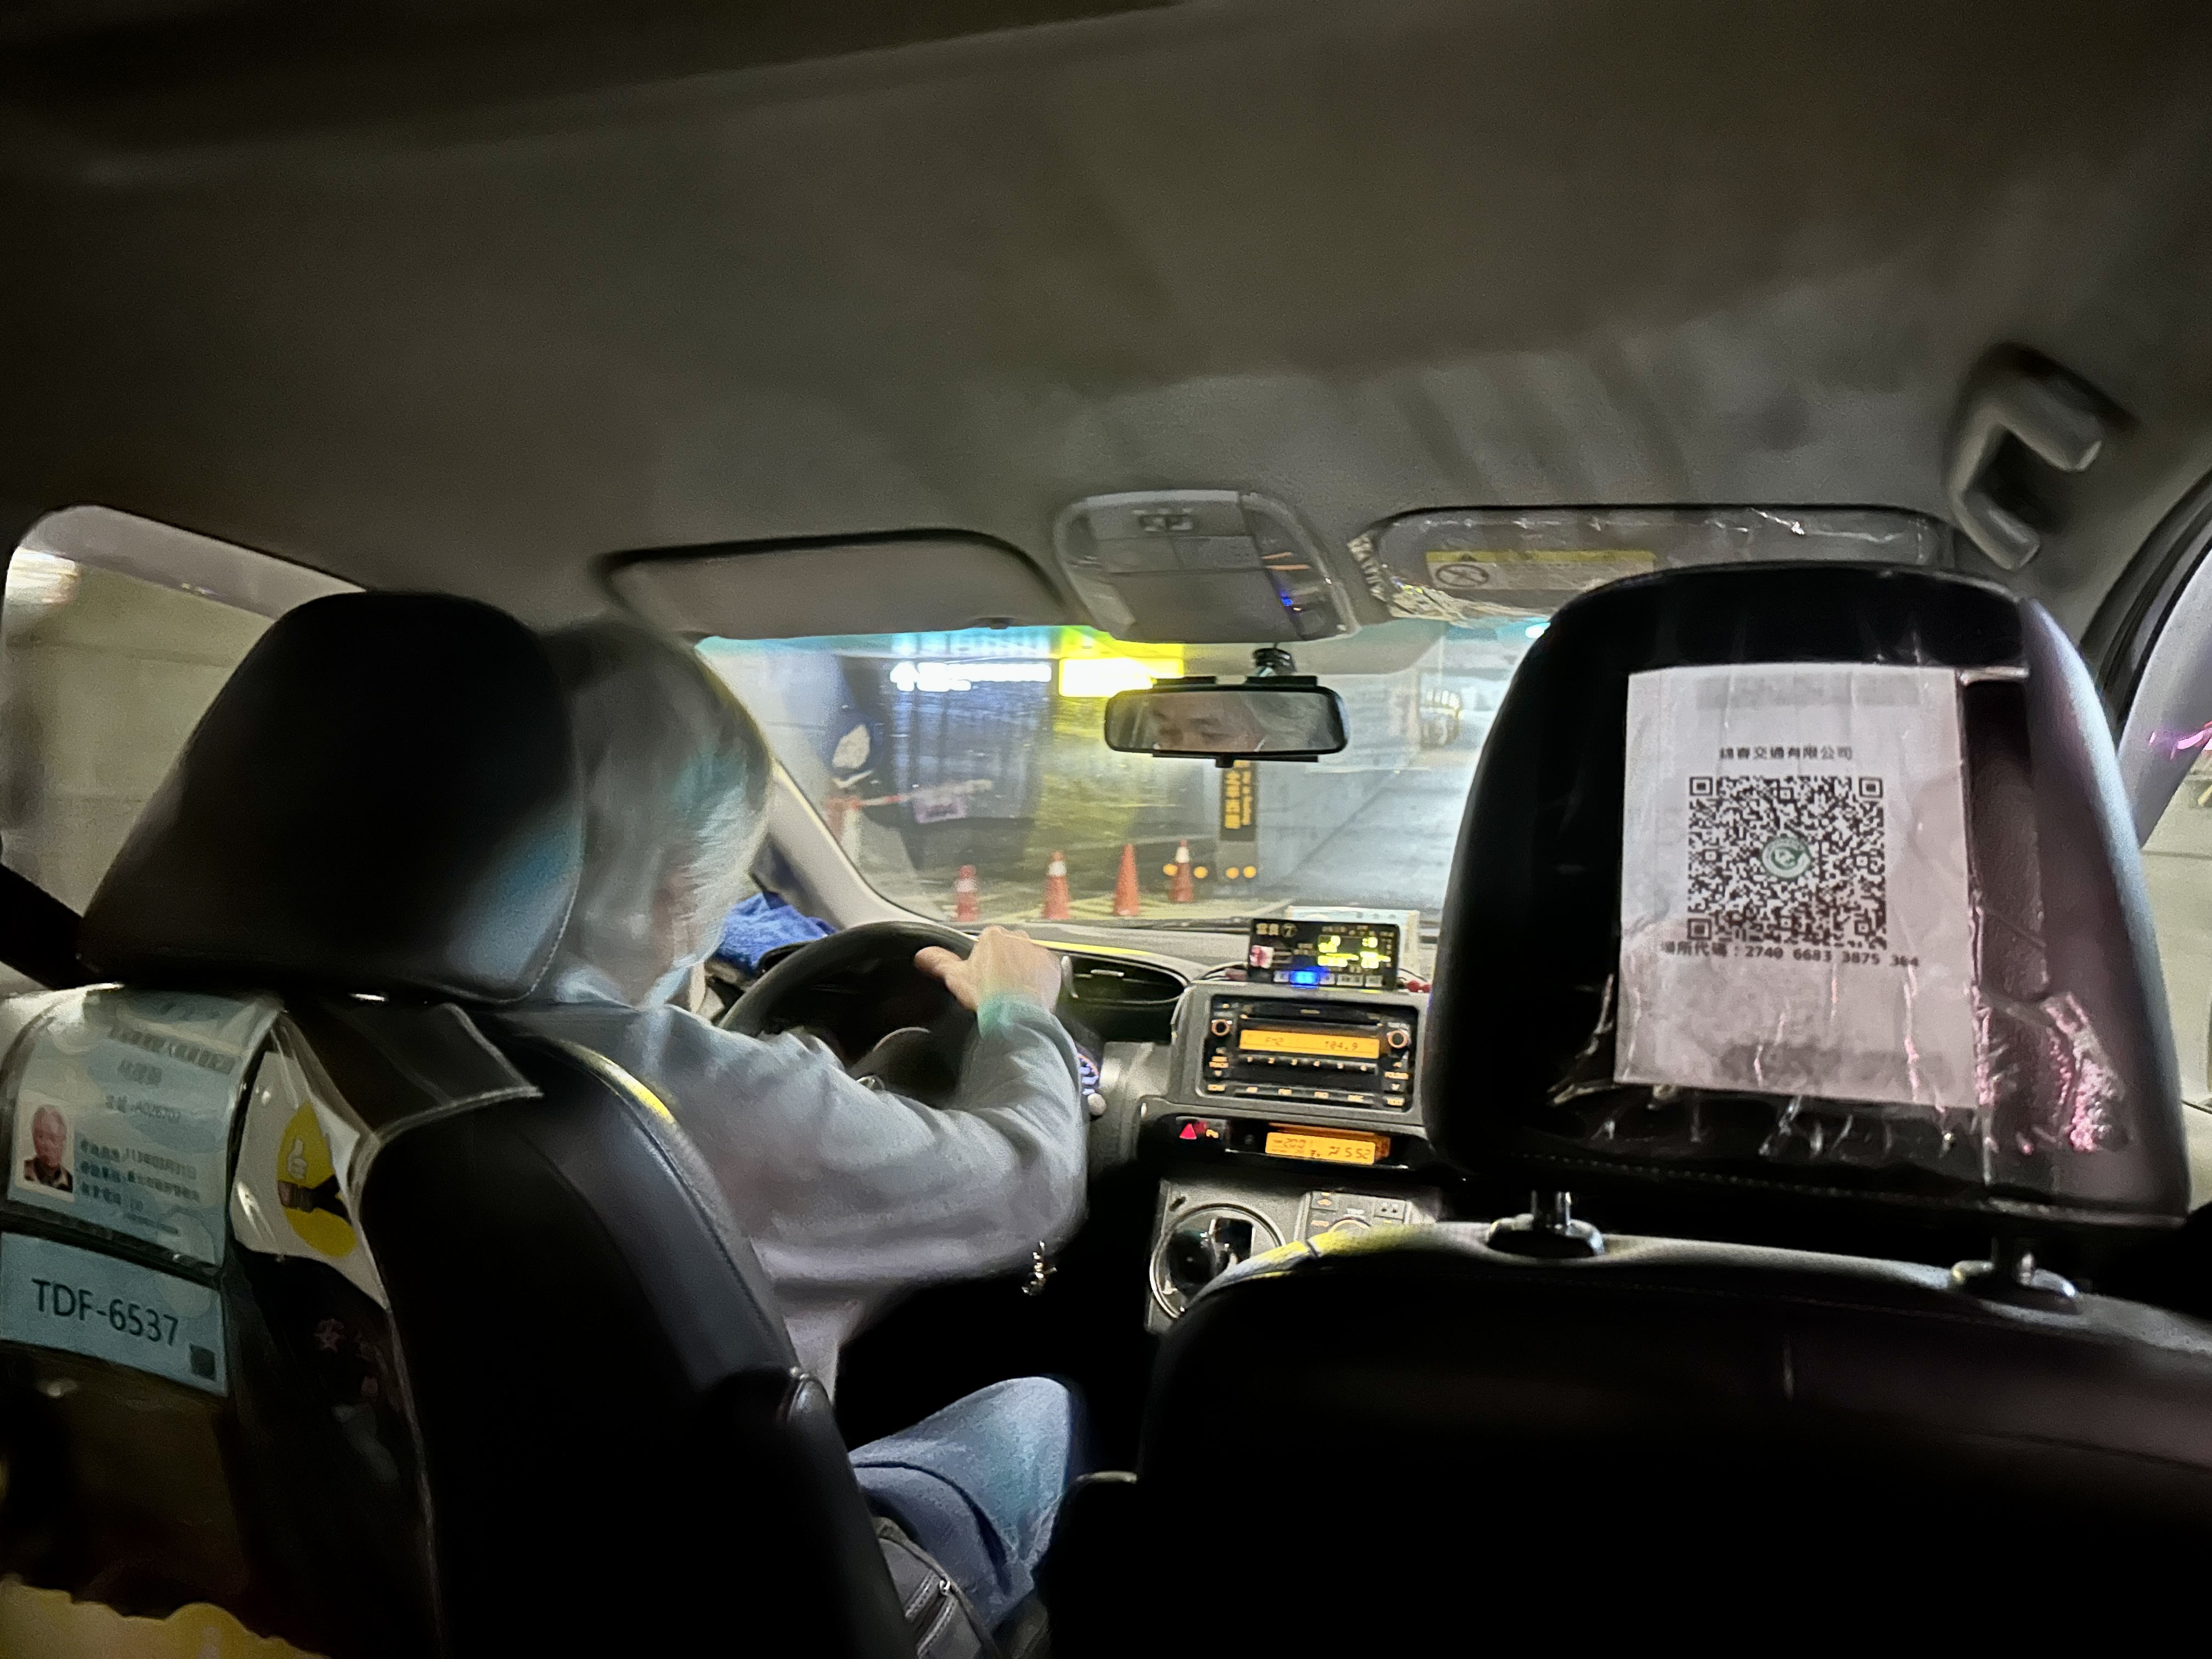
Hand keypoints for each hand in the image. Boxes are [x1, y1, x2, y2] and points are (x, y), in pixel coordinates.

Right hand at [917, 926, 1062, 1012]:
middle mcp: (1017, 938)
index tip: (982, 978)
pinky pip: (1044, 970)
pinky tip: (1027, 995)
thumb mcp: (956, 978)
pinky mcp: (1052, 966)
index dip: (982, 963)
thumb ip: (938, 962)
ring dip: (1021, 971)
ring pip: (1026, 958)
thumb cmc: (988, 996)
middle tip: (997, 987)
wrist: (1017, 1016)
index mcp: (992, 936)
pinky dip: (1037, 980)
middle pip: (1007, 949)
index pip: (985, 944)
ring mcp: (1037, 951)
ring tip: (1013, 994)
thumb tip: (922, 955)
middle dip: (1003, 964)